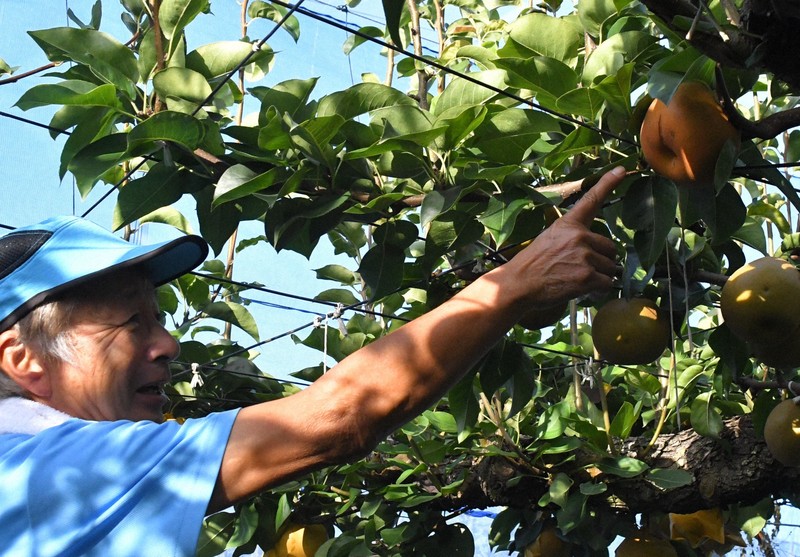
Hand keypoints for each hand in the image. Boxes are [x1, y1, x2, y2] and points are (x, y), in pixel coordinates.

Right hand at [506, 167, 624, 307]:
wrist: (519, 285)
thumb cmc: (531, 265)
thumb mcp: (549, 240)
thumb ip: (572, 238)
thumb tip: (594, 249)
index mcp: (568, 224)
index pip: (591, 200)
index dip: (609, 183)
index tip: (622, 170)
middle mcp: (579, 236)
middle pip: (610, 248)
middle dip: (601, 260)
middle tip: (579, 269)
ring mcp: (584, 256)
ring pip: (610, 268)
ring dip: (599, 276)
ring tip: (576, 280)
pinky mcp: (587, 276)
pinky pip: (606, 283)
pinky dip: (598, 290)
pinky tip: (581, 289)